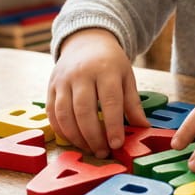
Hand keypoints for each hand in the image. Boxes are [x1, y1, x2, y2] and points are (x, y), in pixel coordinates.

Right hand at [47, 28, 148, 156]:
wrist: (86, 42)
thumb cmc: (110, 63)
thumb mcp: (127, 78)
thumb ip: (133, 104)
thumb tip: (144, 128)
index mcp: (105, 70)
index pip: (110, 101)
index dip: (113, 126)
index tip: (117, 144)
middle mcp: (81, 74)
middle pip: (84, 110)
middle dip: (93, 136)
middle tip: (103, 152)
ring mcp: (63, 80)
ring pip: (65, 114)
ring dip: (76, 137)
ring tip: (90, 149)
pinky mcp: (50, 87)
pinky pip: (52, 113)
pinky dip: (61, 130)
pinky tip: (74, 140)